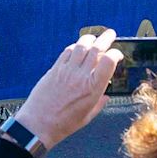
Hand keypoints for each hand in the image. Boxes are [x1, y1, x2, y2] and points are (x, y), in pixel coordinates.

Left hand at [13, 30, 121, 149]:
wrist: (39, 123)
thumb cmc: (64, 123)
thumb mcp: (88, 116)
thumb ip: (99, 103)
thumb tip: (106, 96)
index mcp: (93, 89)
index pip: (108, 62)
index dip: (116, 54)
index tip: (118, 54)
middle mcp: (81, 77)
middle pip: (96, 50)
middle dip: (106, 39)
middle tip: (110, 34)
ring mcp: (66, 71)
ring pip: (80, 47)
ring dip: (89, 39)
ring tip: (94, 37)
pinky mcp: (54, 70)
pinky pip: (66, 52)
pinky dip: (74, 47)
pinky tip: (77, 47)